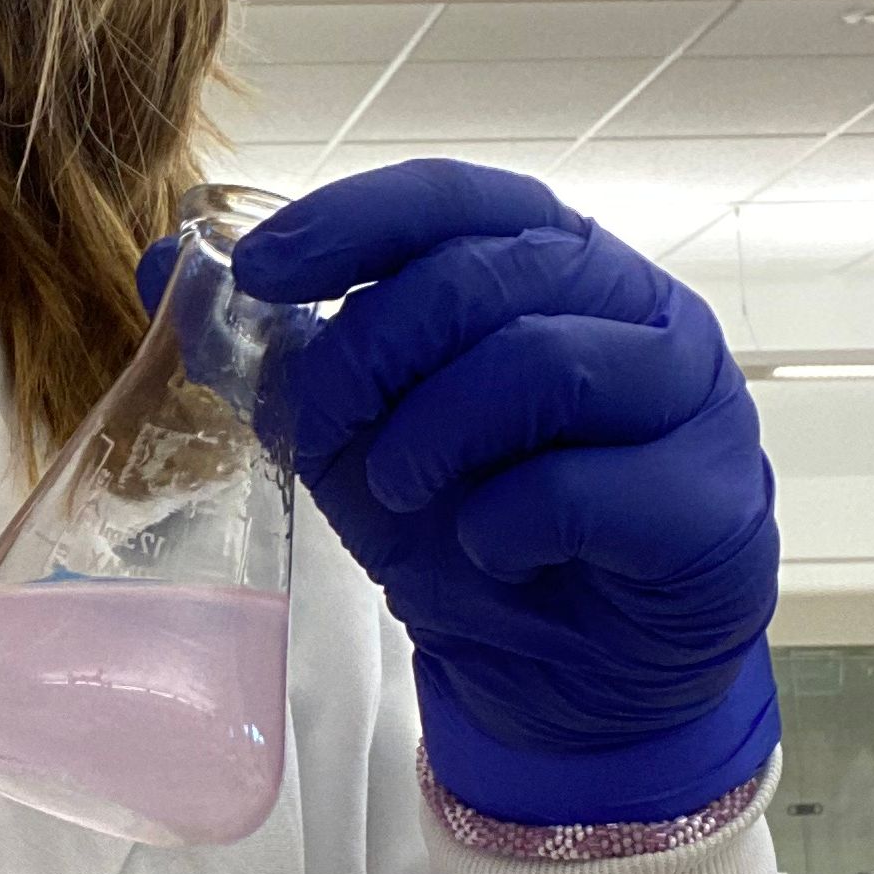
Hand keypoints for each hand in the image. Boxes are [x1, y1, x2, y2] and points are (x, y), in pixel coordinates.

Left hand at [138, 160, 779, 824]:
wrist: (564, 673)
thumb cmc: (475, 526)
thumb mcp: (358, 438)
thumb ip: (278, 353)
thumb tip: (162, 264)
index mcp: (551, 266)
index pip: (459, 199)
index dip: (357, 222)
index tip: (264, 270)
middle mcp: (635, 308)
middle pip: (489, 276)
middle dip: (373, 350)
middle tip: (320, 428)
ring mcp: (689, 399)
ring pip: (545, 363)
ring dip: (435, 435)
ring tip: (403, 495)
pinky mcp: (710, 502)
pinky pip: (587, 487)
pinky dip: (506, 523)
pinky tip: (488, 552)